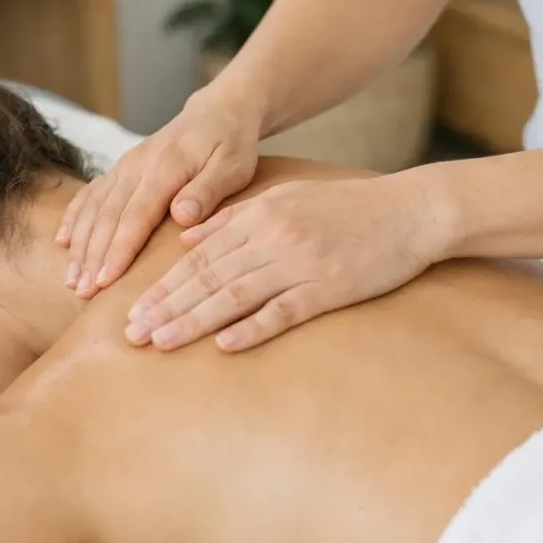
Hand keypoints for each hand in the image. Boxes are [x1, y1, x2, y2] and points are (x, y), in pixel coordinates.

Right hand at [58, 86, 261, 296]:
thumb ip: (207, 191)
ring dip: (80, 244)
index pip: (136, 215)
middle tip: (82, 291)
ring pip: (94, 207)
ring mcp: (125, 165)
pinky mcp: (121, 168)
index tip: (105, 280)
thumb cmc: (231, 144)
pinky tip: (63, 241)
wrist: (218, 111)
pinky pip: (91, 193)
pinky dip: (75, 217)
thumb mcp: (233, 166)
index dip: (118, 250)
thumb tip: (182, 217)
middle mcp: (138, 165)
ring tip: (72, 279)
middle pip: (108, 215)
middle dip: (92, 256)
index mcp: (166, 167)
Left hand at [123, 175, 439, 351]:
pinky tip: (224, 345)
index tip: (132, 310)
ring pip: (235, 294)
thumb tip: (188, 237)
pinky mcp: (329, 287)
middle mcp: (273, 236)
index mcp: (260, 214)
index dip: (163, 284)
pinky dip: (252, 328)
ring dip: (193, 321)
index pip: (199, 255)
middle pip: (207, 276)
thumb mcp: (287, 197)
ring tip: (160, 342)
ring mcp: (301, 262)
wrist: (411, 211)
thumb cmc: (348, 207)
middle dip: (165, 306)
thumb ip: (235, 216)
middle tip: (131, 334)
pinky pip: (284, 310)